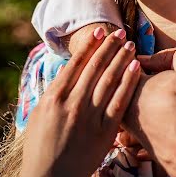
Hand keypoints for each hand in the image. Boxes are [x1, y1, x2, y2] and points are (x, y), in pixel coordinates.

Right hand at [20, 27, 140, 176]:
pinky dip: (128, 82)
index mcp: (54, 97)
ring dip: (121, 58)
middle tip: (120, 32)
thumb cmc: (40, 146)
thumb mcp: (40, 114)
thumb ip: (55, 90)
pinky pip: (120, 101)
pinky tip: (135, 67)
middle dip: (109, 46)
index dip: (90, 45)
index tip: (100, 30)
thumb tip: (70, 68)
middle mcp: (73, 104)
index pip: (76, 63)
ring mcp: (89, 117)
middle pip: (95, 67)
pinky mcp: (104, 132)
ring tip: (130, 44)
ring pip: (109, 80)